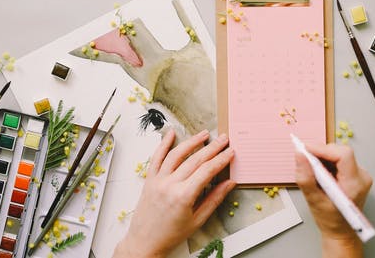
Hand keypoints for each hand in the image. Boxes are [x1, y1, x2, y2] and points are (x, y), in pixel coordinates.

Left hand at [113, 130, 235, 257]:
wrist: (145, 241)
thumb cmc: (171, 234)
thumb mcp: (197, 220)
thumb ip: (214, 199)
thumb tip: (229, 183)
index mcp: (183, 196)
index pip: (207, 171)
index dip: (221, 159)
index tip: (230, 152)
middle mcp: (170, 185)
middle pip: (195, 160)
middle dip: (212, 148)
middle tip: (223, 139)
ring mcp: (158, 180)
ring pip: (176, 155)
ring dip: (192, 142)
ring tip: (204, 134)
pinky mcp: (149, 179)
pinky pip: (156, 158)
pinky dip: (163, 144)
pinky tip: (171, 133)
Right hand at [295, 143, 371, 257]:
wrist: (341, 232)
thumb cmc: (331, 220)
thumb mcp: (314, 200)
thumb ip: (305, 177)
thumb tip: (299, 156)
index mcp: (354, 184)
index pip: (343, 155)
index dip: (322, 149)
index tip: (305, 149)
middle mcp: (361, 177)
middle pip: (340, 152)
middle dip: (320, 153)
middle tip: (304, 159)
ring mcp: (359, 175)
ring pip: (338, 154)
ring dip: (321, 158)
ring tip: (311, 170)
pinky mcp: (353, 174)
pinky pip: (338, 160)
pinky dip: (325, 163)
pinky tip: (318, 173)